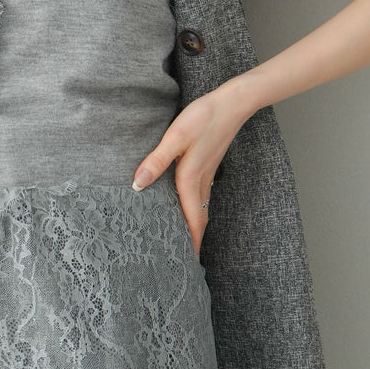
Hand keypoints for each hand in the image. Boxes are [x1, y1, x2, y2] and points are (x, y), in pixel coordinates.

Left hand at [131, 88, 247, 256]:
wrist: (232, 103)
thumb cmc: (204, 117)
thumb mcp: (176, 136)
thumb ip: (156, 161)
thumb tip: (137, 185)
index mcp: (192, 179)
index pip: (192, 221)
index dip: (190, 244)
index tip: (187, 265)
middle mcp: (201, 182)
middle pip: (198, 220)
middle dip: (191, 241)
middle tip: (181, 260)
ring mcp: (207, 175)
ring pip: (200, 208)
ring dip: (192, 226)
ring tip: (181, 240)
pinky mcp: (207, 166)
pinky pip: (201, 196)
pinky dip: (194, 209)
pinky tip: (184, 206)